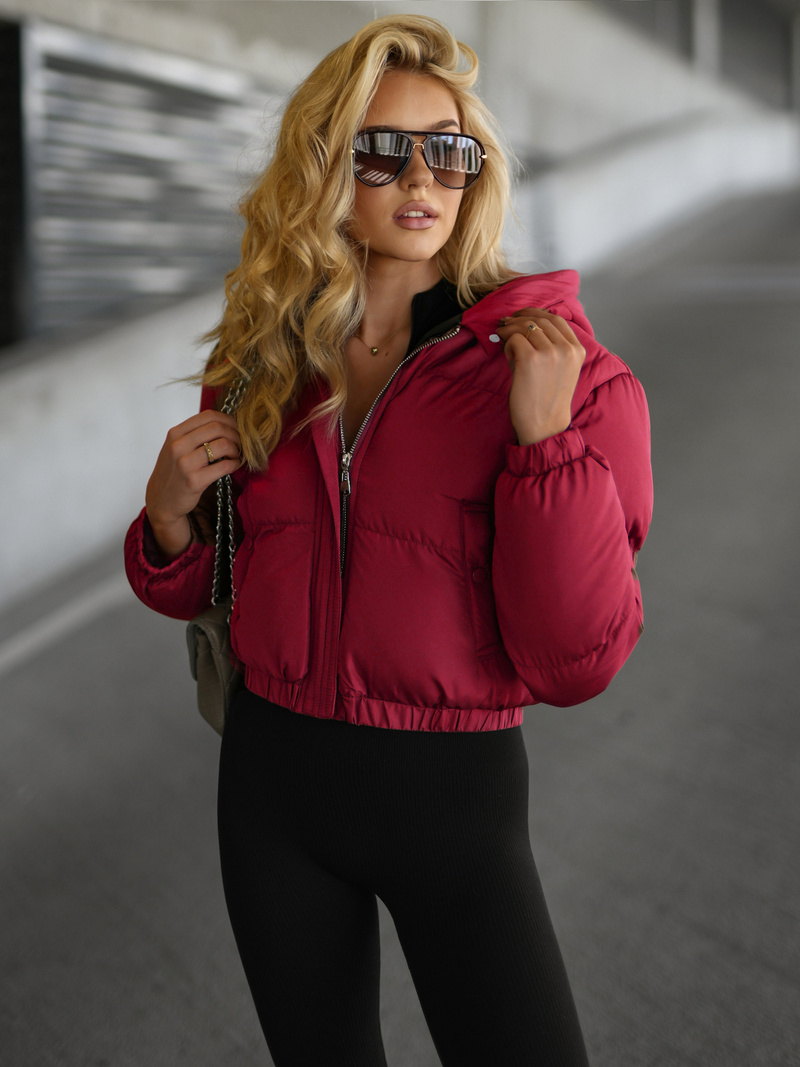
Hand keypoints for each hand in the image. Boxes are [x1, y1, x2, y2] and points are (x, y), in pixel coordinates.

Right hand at [145, 409, 241, 557]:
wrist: (161, 500)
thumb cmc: (173, 472)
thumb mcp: (176, 448)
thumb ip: (194, 434)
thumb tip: (226, 423)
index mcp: (175, 434)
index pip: (208, 416)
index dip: (228, 420)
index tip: (236, 428)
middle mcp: (178, 446)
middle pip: (217, 428)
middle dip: (235, 434)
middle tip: (241, 442)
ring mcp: (185, 463)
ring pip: (223, 445)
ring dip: (236, 449)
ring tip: (236, 455)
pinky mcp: (194, 481)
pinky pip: (224, 466)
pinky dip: (234, 464)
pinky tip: (234, 465)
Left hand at [496, 307, 585, 445]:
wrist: (544, 424)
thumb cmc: (547, 399)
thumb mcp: (559, 368)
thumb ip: (550, 346)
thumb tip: (522, 323)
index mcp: (577, 350)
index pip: (556, 319)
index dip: (535, 313)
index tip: (521, 315)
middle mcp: (566, 349)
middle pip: (539, 320)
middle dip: (518, 318)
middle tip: (504, 323)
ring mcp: (549, 353)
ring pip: (524, 327)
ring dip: (509, 330)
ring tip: (502, 337)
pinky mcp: (530, 359)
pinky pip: (513, 340)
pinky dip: (507, 345)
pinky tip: (508, 358)